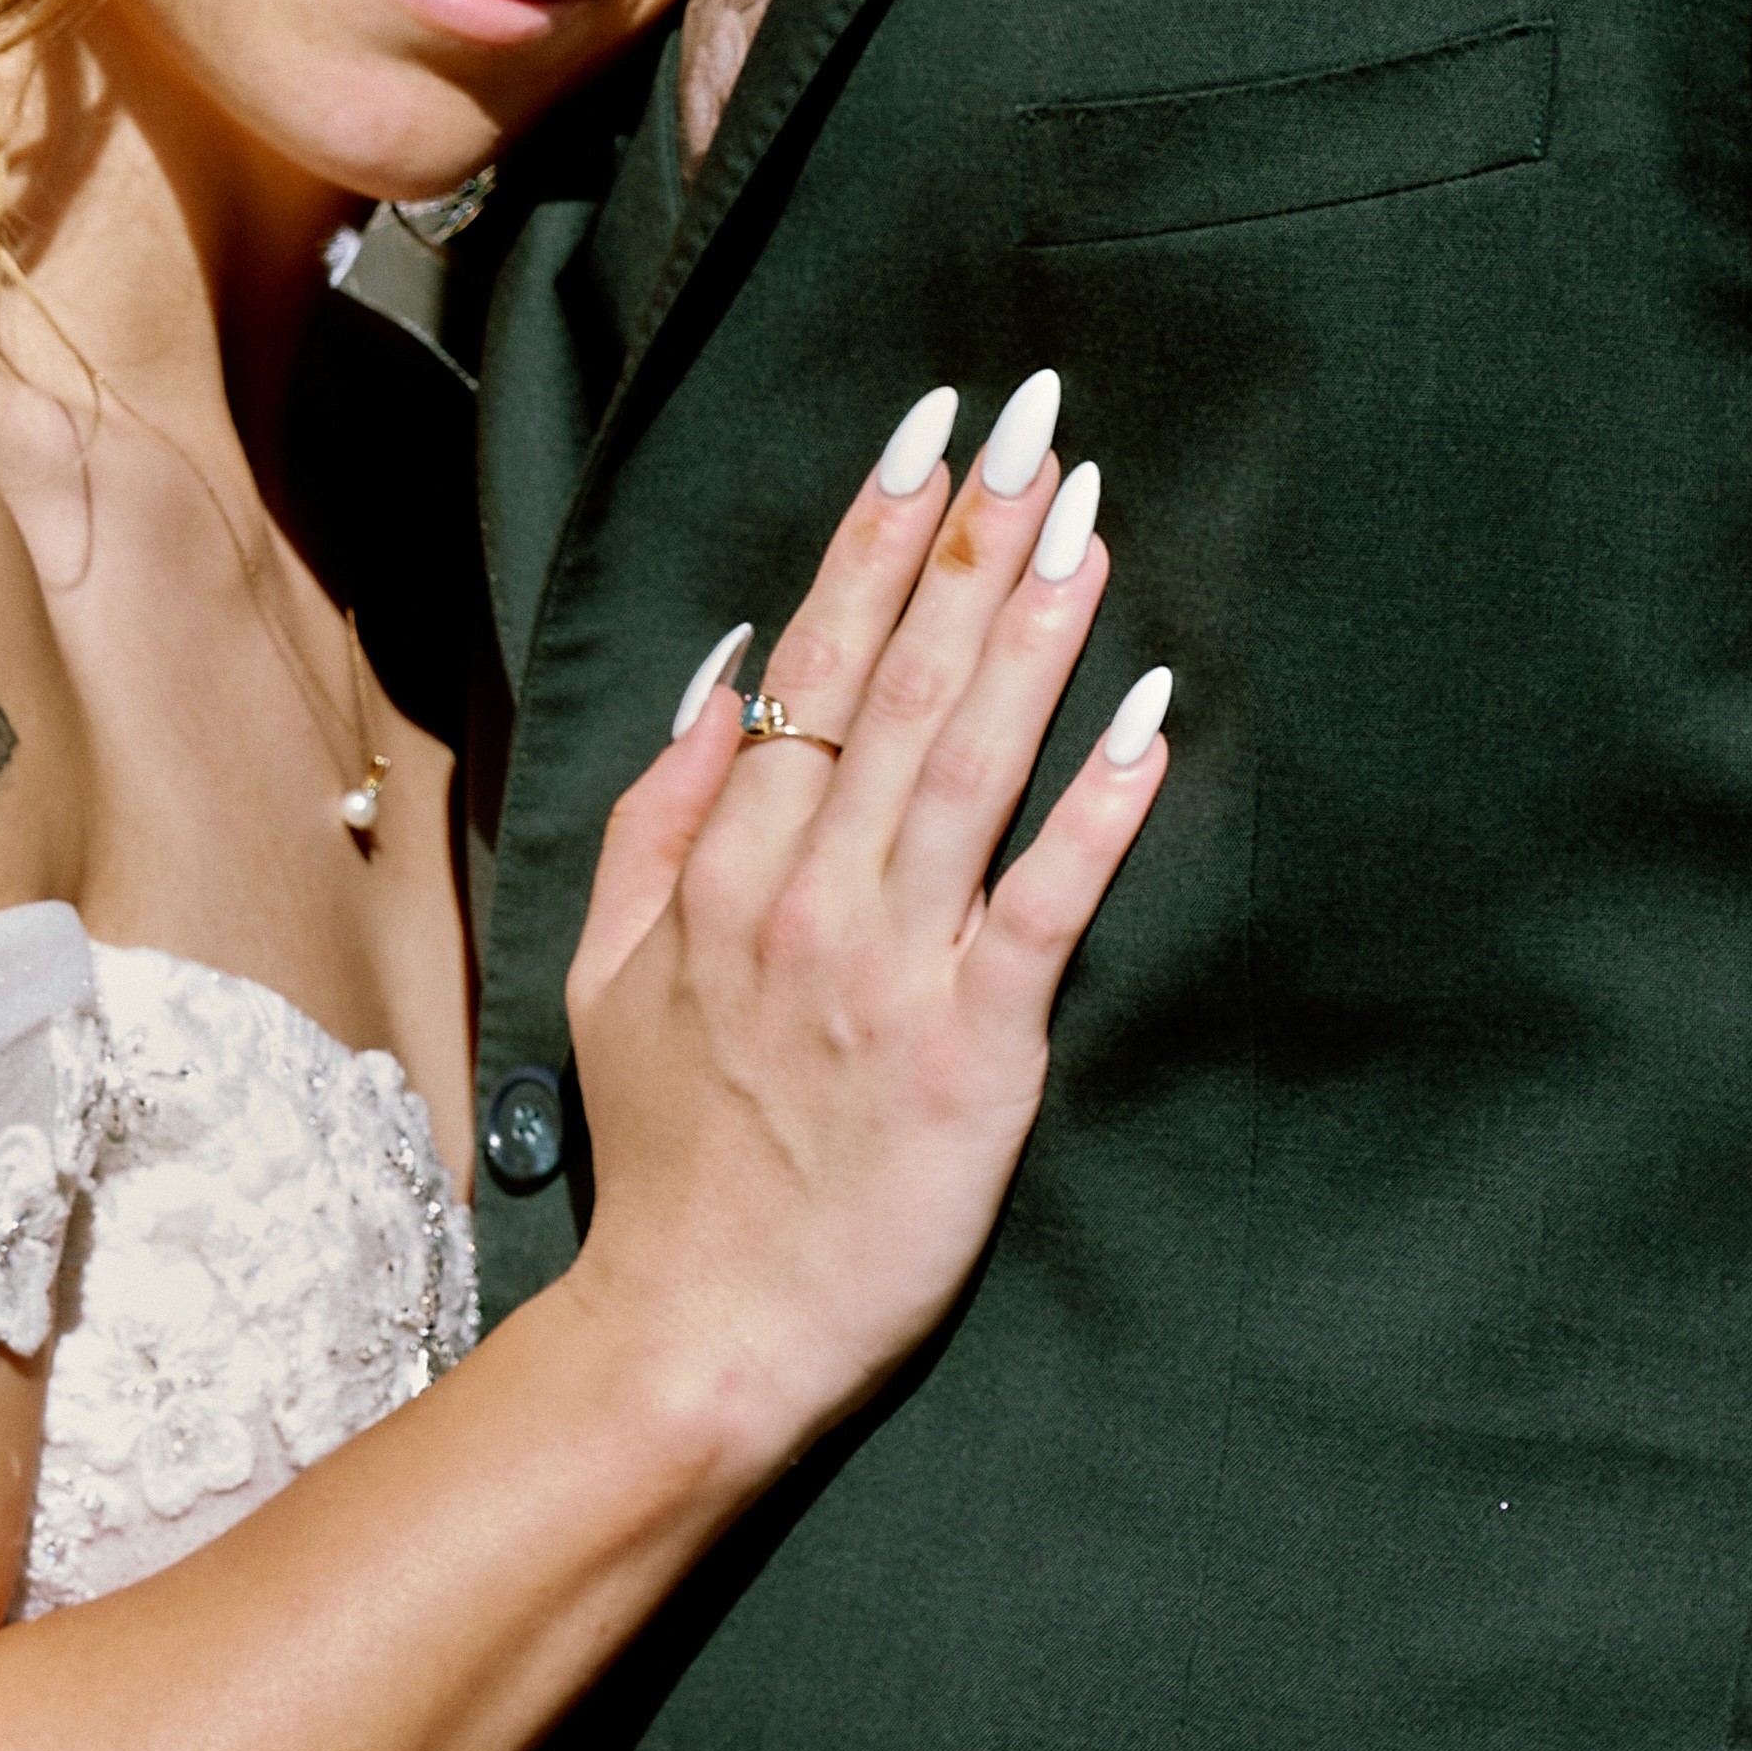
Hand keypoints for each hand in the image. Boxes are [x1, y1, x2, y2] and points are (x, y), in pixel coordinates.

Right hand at [551, 371, 1172, 1471]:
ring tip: (1088, 517)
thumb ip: (661, 820)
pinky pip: (1043, 907)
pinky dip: (1094, 808)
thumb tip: (730, 677)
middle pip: (901, 685)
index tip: (929, 434)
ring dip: (1033, 631)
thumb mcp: (605, 972)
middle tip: (1035, 418)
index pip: (815, 665)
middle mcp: (802, 898)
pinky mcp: (974, 1053)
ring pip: (970, 767)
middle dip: (969, 538)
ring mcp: (889, 971)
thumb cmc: (670, 1158)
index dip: (875, 540)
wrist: (702, 1332)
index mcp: (721, 870)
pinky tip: (1146, 716)